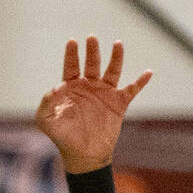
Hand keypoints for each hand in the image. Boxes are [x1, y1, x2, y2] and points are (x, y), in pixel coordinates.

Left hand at [35, 37, 150, 173]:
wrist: (83, 154)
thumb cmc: (62, 136)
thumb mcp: (46, 120)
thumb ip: (46, 103)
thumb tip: (57, 87)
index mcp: (71, 88)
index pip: (71, 67)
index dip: (71, 54)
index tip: (72, 42)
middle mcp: (89, 87)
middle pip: (92, 64)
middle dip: (92, 51)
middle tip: (92, 38)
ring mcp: (105, 94)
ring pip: (112, 71)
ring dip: (116, 57)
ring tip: (118, 43)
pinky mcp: (119, 104)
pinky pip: (132, 90)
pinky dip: (140, 82)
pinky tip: (147, 73)